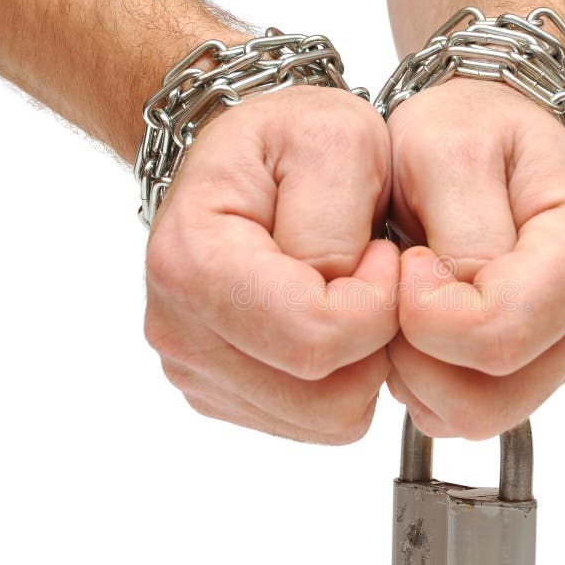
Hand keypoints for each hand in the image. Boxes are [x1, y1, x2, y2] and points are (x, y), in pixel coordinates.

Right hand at [143, 86, 398, 443]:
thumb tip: (340, 302)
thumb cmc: (285, 144)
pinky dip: (340, 381)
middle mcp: (181, 331)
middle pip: (326, 397)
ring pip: (328, 420)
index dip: (378, 303)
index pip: (315, 338)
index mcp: (193, 262)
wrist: (242, 164)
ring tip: (347, 296)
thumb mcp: (332, 143)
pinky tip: (328, 321)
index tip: (384, 254)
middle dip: (375, 341)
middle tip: (370, 278)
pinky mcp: (222, 394)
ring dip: (361, 364)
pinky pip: (314, 421)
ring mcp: (197, 371)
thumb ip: (335, 228)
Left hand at [385, 79, 564, 438]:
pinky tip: (429, 323)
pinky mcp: (547, 370)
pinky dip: (434, 380)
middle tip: (401, 286)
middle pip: (489, 399)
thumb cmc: (471, 130)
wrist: (493, 137)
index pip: (499, 334)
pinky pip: (472, 411)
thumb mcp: (448, 152)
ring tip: (413, 302)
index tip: (406, 260)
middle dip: (418, 354)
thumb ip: (462, 236)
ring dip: (422, 371)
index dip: (425, 312)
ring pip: (478, 416)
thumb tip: (463, 311)